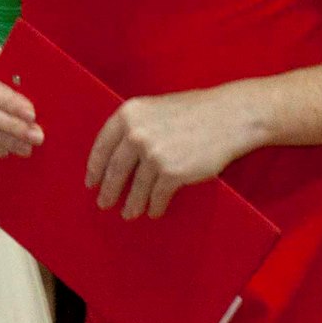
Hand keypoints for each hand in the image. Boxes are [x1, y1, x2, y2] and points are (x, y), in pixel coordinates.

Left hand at [86, 85, 262, 219]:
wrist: (230, 116)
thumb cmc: (195, 111)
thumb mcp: (155, 109)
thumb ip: (135, 127)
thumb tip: (117, 156)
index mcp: (128, 114)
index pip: (102, 146)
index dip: (95, 168)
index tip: (91, 182)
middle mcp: (136, 133)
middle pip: (115, 171)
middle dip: (109, 191)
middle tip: (103, 203)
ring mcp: (153, 154)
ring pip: (136, 188)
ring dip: (131, 204)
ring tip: (128, 213)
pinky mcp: (172, 172)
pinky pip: (157, 196)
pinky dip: (154, 206)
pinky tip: (153, 211)